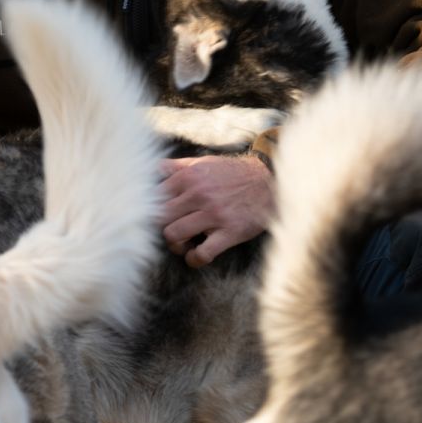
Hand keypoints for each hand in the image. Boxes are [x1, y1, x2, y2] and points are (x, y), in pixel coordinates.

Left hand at [159, 154, 274, 267]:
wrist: (269, 180)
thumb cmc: (233, 173)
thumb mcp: (203, 163)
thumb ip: (177, 167)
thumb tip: (152, 169)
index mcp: (189, 177)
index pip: (154, 198)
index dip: (152, 210)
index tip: (159, 217)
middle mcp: (198, 194)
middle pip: (160, 218)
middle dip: (162, 227)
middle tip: (171, 231)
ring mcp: (213, 214)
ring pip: (174, 235)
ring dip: (175, 244)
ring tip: (183, 244)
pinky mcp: (229, 232)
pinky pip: (202, 254)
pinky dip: (194, 259)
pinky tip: (196, 256)